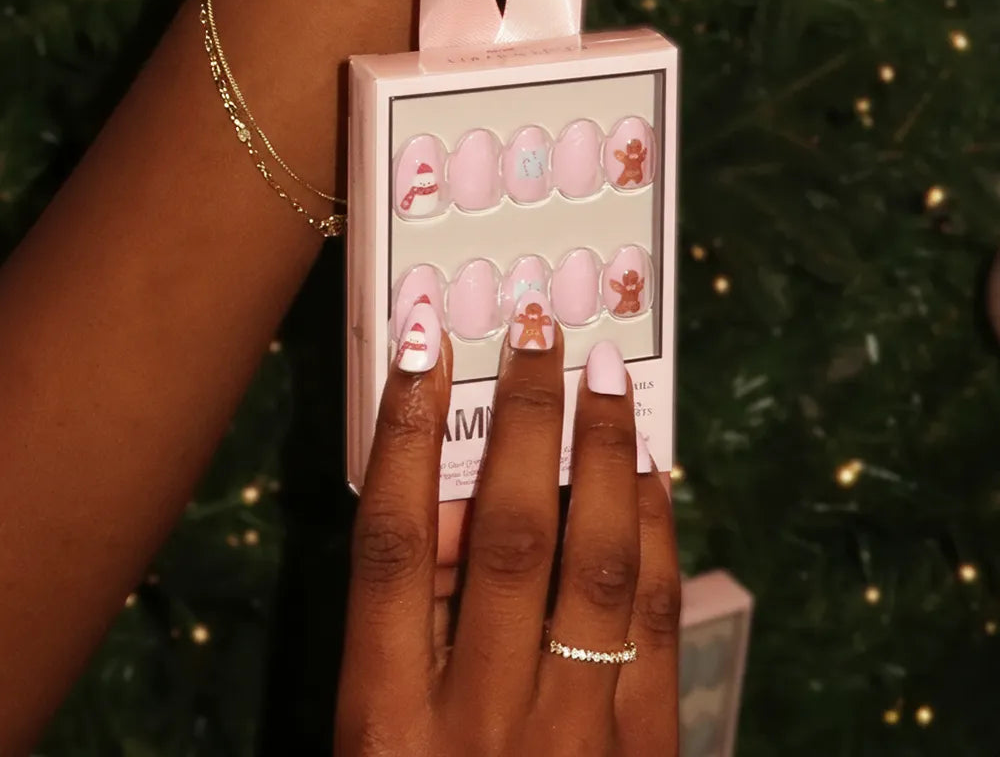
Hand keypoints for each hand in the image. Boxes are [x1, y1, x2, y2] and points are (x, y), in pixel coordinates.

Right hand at [335, 304, 679, 755]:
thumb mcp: (379, 742)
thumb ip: (407, 630)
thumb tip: (443, 503)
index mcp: (386, 726)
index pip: (389, 545)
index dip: (401, 436)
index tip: (422, 349)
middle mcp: (482, 722)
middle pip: (505, 534)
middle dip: (523, 419)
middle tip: (538, 330)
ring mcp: (578, 741)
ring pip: (598, 563)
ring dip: (604, 454)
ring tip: (605, 375)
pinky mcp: (649, 756)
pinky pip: (657, 619)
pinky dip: (658, 531)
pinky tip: (654, 472)